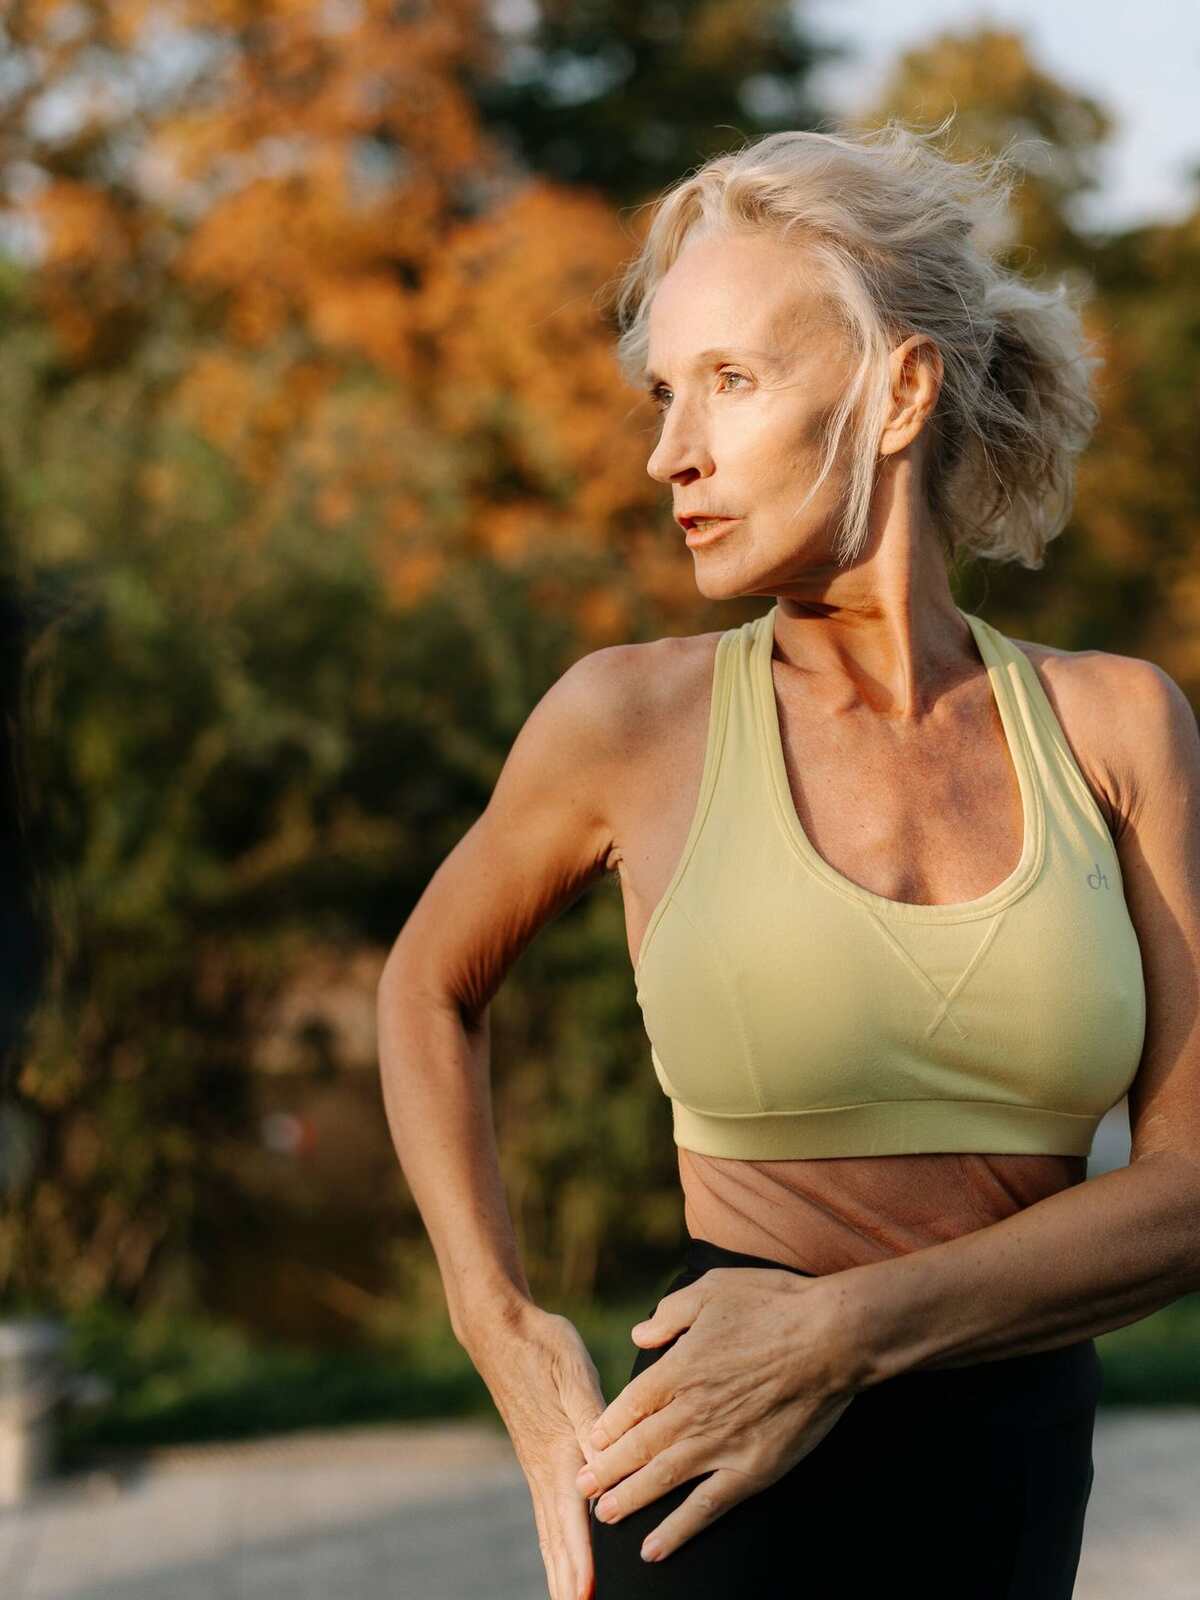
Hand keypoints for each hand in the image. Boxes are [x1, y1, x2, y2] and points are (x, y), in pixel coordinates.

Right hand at [472, 1304, 607, 1599]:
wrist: (502, 1330)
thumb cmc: (544, 1347)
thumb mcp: (575, 1377)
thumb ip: (594, 1423)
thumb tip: (606, 1468)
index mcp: (558, 1455)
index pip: (573, 1523)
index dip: (583, 1563)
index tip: (589, 1597)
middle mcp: (545, 1470)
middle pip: (557, 1542)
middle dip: (569, 1583)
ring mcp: (537, 1466)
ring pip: (548, 1532)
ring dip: (560, 1571)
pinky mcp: (536, 1456)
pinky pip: (546, 1515)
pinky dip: (554, 1545)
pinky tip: (560, 1553)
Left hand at [574, 1266, 859, 1563]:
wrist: (831, 1336)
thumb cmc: (773, 1304)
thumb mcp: (712, 1290)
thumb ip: (669, 1314)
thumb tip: (638, 1335)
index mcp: (678, 1369)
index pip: (629, 1406)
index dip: (606, 1427)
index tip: (590, 1442)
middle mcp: (690, 1411)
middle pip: (636, 1447)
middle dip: (604, 1470)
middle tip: (581, 1488)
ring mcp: (719, 1444)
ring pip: (661, 1480)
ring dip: (628, 1500)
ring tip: (603, 1515)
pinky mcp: (751, 1470)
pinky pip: (705, 1508)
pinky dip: (676, 1530)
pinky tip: (654, 1548)